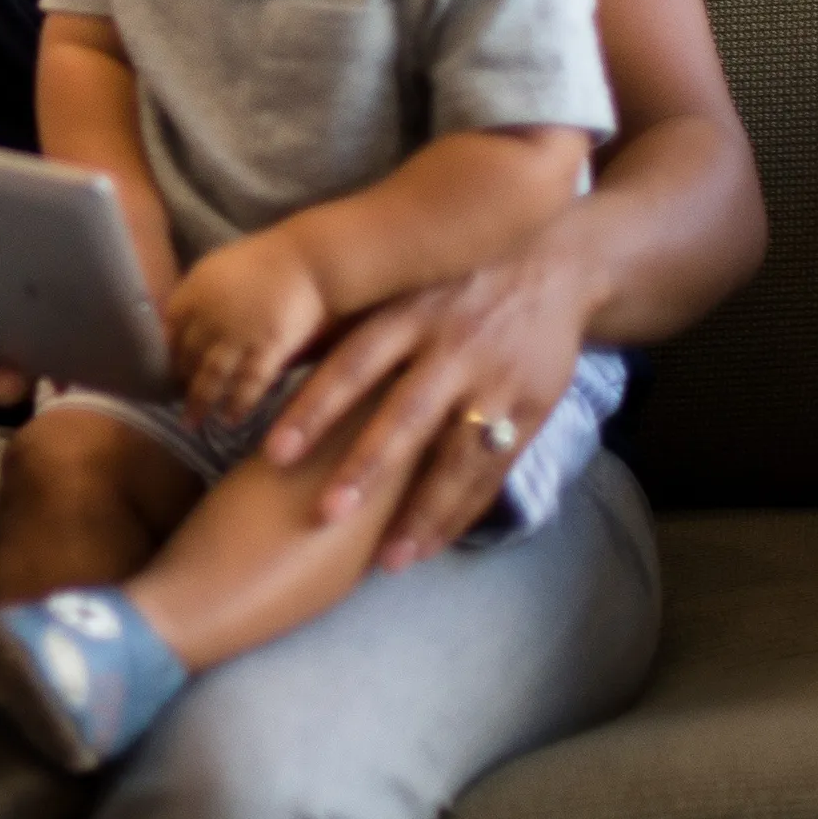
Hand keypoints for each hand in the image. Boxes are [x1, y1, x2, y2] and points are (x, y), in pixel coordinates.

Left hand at [164, 231, 328, 426]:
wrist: (311, 259)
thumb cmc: (265, 261)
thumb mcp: (217, 270)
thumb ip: (198, 298)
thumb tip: (179, 326)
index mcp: (195, 292)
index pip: (167, 331)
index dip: (162, 354)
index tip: (157, 370)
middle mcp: (211, 315)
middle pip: (186, 357)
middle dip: (179, 381)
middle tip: (173, 401)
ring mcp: (239, 334)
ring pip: (211, 377)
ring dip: (200, 403)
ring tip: (192, 422)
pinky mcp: (268, 349)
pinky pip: (248, 384)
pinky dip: (237, 404)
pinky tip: (229, 419)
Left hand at [260, 251, 592, 569]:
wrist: (553, 259)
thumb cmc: (448, 277)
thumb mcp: (398, 283)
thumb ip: (340, 322)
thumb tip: (264, 352)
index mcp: (407, 313)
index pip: (351, 364)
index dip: (312, 408)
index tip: (273, 454)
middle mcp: (451, 347)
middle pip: (404, 415)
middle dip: (365, 468)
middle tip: (325, 515)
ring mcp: (496, 382)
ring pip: (457, 456)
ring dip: (423, 510)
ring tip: (389, 560)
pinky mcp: (532, 408)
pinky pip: (494, 470)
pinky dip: (463, 511)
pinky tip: (431, 544)